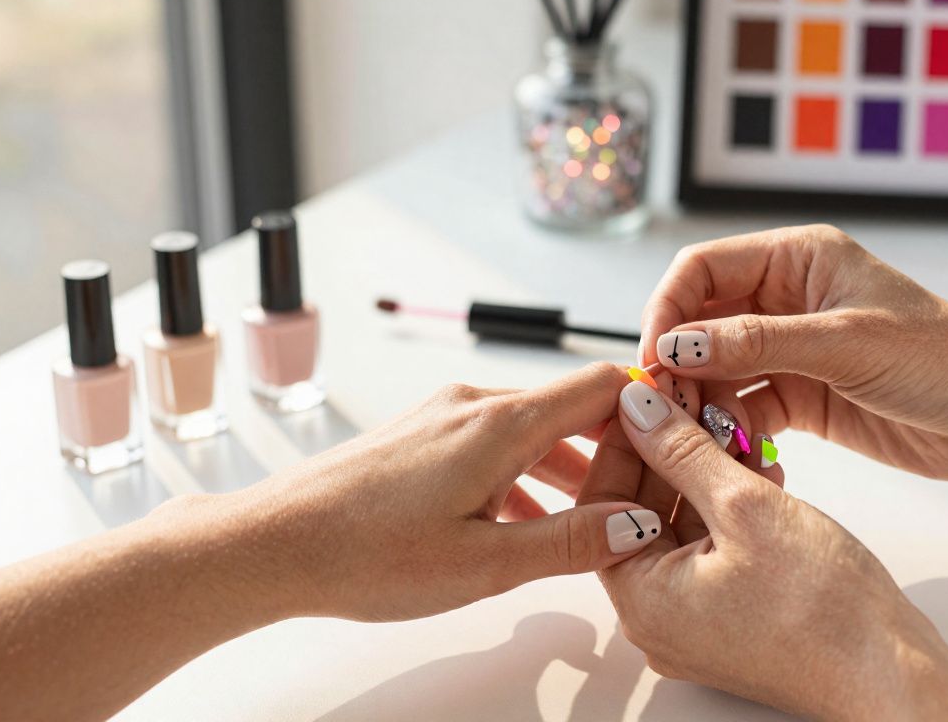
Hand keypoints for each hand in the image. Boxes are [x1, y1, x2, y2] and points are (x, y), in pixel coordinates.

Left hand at [173, 362, 663, 622]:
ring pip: (529, 427)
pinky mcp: (418, 435)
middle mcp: (472, 404)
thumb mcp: (485, 563)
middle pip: (568, 406)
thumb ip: (570, 541)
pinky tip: (521, 519)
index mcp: (500, 423)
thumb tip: (637, 524)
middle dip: (610, 449)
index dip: (647, 408)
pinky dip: (523, 472)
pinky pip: (491, 440)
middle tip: (643, 495)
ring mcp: (441, 416)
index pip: (601, 385)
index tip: (676, 440)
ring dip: (565, 466)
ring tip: (591, 517)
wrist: (271, 544)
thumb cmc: (365, 554)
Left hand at [579, 379, 947, 719]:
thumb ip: (682, 451)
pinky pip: (712, 550)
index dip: (625, 437)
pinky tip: (757, 468)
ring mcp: (694, 622)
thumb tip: (639, 411)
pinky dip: (729, 508)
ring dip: (704, 473)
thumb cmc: (825, 610)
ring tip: (731, 424)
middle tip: (692, 399)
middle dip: (670, 451)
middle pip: (642, 511)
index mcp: (642, 599)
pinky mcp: (730, 619)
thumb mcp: (744, 507)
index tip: (644, 394)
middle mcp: (657, 618)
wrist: (891, 673)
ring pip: (682, 526)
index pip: (604, 500)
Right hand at [639, 225, 947, 479]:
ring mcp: (791, 350)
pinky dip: (729, 428)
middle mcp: (787, 299)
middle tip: (661, 406)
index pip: (703, 268)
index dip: (668, 309)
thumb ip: (757, 343)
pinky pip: (743, 408)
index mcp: (798, 260)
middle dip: (677, 361)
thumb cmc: (945, 358)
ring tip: (694, 434)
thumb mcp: (845, 343)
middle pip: (700, 320)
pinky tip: (731, 450)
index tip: (653, 358)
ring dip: (700, 400)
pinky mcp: (800, 396)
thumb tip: (675, 346)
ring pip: (716, 369)